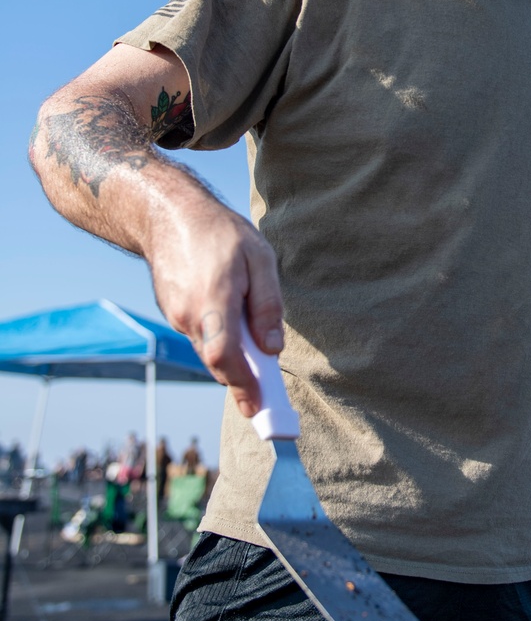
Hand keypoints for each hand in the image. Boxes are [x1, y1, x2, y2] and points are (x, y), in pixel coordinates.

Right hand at [145, 197, 283, 417]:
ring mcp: (176, 315)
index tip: (258, 406)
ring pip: (209, 350)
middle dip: (242, 380)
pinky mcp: (172, 312)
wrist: (167, 214)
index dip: (242, 385)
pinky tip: (236, 330)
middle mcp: (188, 314)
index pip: (224, 356)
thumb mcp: (260, 258)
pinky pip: (200, 336)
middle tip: (269, 396)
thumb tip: (272, 348)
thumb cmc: (221, 232)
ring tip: (258, 359)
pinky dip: (219, 342)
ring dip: (232, 359)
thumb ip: (268, 305)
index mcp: (213, 301)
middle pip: (218, 361)